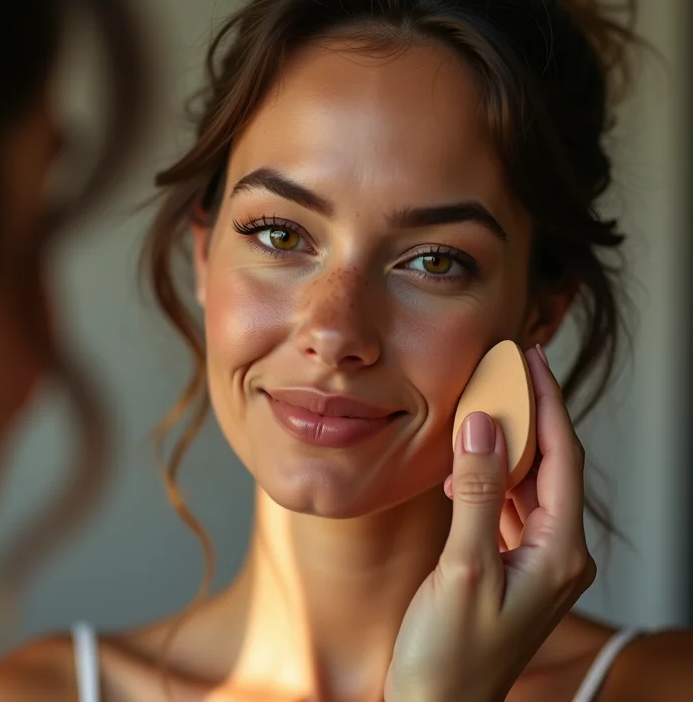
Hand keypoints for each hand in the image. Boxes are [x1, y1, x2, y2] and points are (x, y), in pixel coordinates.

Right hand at [385, 346, 596, 701]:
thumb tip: (486, 424)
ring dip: (509, 442)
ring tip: (485, 404)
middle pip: (550, 464)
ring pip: (529, 482)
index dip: (547, 402)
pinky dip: (491, 476)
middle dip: (530, 413)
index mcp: (560, 553)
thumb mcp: (463, 569)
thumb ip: (479, 493)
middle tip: (505, 369)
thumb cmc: (450, 654)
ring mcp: (536, 560)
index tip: (530, 358)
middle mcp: (558, 553)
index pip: (561, 457)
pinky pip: (509, 504)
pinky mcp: (511, 564)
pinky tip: (467, 465)